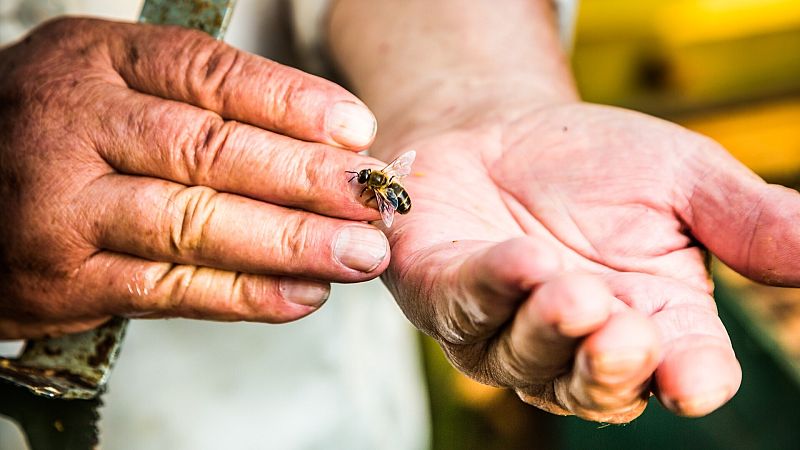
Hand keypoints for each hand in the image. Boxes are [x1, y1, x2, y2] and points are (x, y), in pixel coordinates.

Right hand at [0, 18, 388, 338]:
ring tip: (358, 254)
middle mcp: (76, 127)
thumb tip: (323, 143)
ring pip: (192, 222)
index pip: (208, 75)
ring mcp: (64, 207)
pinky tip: (302, 295)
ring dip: (288, 242)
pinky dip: (242, 294)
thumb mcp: (111, 84)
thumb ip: (198, 103)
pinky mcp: (65, 280)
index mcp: (96, 61)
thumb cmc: (57, 130)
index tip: (357, 129)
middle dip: (303, 178)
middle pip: (208, 150)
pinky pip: (168, 288)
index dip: (290, 102)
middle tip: (372, 198)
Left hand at [377, 101, 799, 422]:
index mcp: (654, 323)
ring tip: (573, 292)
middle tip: (626, 334)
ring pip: (524, 358)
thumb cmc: (597, 166)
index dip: (690, 379)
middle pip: (595, 385)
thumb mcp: (684, 181)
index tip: (696, 379)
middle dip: (609, 366)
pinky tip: (522, 261)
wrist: (505, 132)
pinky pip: (464, 305)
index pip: (681, 371)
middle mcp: (578, 342)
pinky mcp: (444, 296)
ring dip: (548, 330)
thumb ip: (747, 220)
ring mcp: (505, 329)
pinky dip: (491, 287)